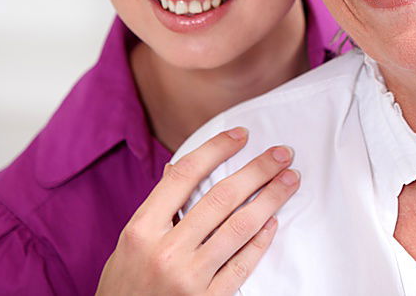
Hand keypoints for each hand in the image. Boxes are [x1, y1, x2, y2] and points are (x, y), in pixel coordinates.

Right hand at [96, 127, 299, 294]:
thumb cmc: (125, 289)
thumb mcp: (128, 246)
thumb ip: (155, 211)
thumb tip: (176, 171)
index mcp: (141, 231)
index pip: (183, 176)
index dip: (215, 150)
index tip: (240, 135)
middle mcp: (165, 252)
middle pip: (220, 198)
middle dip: (257, 170)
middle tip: (282, 153)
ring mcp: (189, 278)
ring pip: (239, 228)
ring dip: (270, 199)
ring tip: (290, 180)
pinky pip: (241, 266)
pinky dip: (260, 241)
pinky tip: (273, 222)